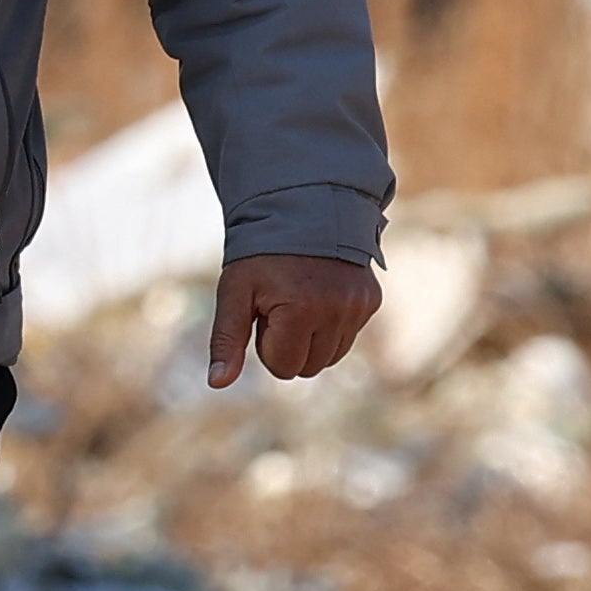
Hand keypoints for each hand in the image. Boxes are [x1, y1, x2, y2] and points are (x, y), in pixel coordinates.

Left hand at [208, 253, 382, 391]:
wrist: (303, 207)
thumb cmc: (261, 253)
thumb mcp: (235, 291)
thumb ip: (226, 339)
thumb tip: (217, 384)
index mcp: (301, 311)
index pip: (283, 367)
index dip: (266, 343)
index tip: (264, 310)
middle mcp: (337, 311)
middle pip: (309, 367)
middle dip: (290, 344)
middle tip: (281, 304)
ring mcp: (359, 306)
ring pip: (332, 356)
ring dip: (313, 338)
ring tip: (301, 299)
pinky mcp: (372, 300)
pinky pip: (349, 334)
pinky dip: (333, 323)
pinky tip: (321, 293)